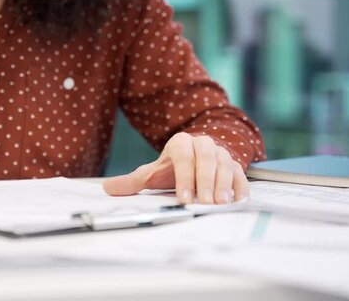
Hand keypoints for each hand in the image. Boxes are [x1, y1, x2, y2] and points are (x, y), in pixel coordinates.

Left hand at [103, 133, 248, 203]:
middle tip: (204, 202)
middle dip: (205, 181)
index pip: (182, 156)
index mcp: (181, 143)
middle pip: (206, 158)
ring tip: (220, 204)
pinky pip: (241, 174)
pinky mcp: (236, 165)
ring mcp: (221, 154)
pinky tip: (237, 201)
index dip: (184, 177)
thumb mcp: (153, 173)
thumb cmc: (173, 167)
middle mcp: (203, 144)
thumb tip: (107, 188)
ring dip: (223, 185)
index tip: (183, 198)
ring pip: (225, 165)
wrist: (198, 156)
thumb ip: (132, 181)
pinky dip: (240, 188)